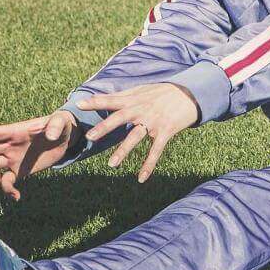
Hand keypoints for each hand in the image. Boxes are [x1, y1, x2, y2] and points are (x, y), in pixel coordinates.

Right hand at [0, 110, 76, 200]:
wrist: (64, 139)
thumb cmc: (60, 125)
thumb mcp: (61, 122)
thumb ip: (55, 126)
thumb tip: (50, 135)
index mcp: (16, 131)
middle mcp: (10, 145)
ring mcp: (12, 158)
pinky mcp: (19, 171)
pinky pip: (7, 181)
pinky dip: (8, 190)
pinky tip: (16, 196)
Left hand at [80, 83, 198, 182]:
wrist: (189, 94)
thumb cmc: (162, 93)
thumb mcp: (142, 90)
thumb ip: (123, 96)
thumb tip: (102, 98)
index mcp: (134, 99)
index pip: (111, 99)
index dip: (95, 101)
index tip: (79, 104)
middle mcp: (142, 110)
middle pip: (120, 118)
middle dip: (105, 128)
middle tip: (90, 137)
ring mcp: (153, 121)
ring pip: (135, 137)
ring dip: (123, 151)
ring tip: (112, 165)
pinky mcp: (166, 131)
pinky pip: (155, 151)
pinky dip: (148, 165)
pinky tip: (141, 179)